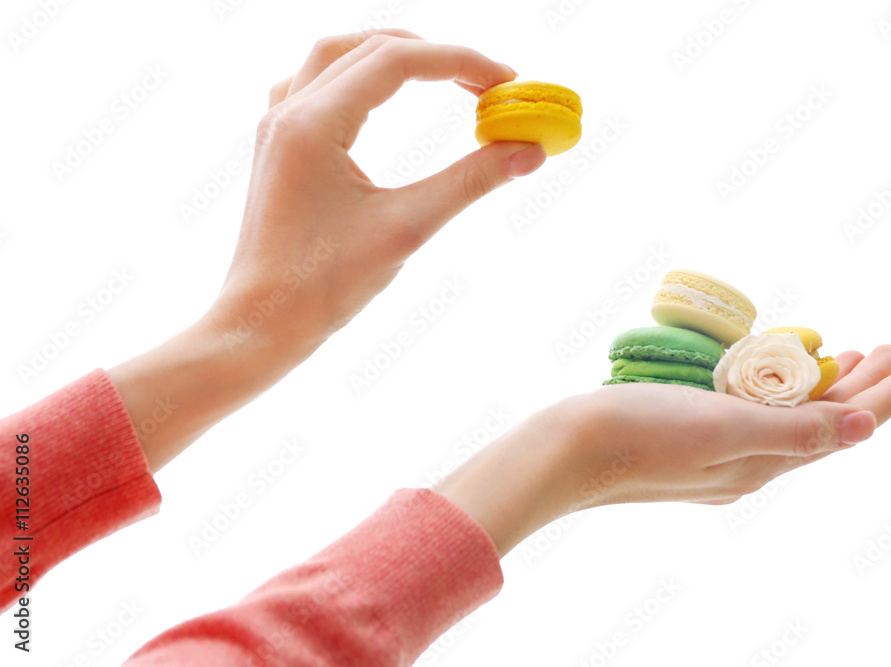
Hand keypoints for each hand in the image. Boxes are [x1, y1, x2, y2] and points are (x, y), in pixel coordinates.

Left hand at [211, 30, 546, 348]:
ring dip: (393, 53)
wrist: (260, 324)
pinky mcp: (276, 145)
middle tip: (487, 86)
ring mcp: (276, 125)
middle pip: (371, 46)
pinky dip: (354, 74)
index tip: (507, 83)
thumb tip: (529, 151)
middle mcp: (289, 111)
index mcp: (314, 124)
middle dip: (436, 57)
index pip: (398, 60)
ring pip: (337, 54)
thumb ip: (471, 181)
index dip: (461, 62)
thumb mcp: (408, 228)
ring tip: (442, 75)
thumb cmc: (323, 285)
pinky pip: (312, 81)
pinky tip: (375, 94)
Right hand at [435, 345, 890, 555]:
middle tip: (888, 349)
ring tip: (845, 357)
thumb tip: (864, 428)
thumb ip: (793, 429)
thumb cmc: (636, 433)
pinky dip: (778, 392)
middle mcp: (745, 464)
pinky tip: (772, 375)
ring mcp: (715, 455)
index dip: (882, 396)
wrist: (562, 452)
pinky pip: (753, 416)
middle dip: (858, 387)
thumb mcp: (722, 428)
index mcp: (760, 462)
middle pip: (819, 422)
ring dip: (821, 387)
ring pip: (787, 419)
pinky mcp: (688, 441)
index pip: (841, 428)